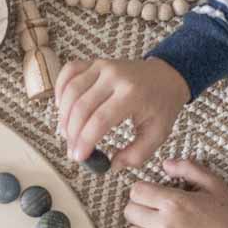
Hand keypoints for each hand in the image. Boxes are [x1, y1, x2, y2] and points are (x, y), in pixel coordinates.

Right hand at [54, 58, 188, 169]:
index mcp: (132, 94)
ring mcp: (102, 66)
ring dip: (64, 116)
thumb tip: (112, 165)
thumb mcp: (157, 134)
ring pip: (71, 91)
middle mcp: (115, 76)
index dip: (84, 141)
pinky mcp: (94, 62)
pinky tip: (63, 108)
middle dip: (72, 134)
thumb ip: (136, 154)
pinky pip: (69, 72)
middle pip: (81, 107)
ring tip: (68, 134)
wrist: (166, 75)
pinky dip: (60, 90)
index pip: (99, 120)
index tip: (79, 158)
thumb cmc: (161, 105)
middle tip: (72, 151)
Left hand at [123, 160, 227, 227]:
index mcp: (174, 202)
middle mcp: (164, 224)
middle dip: (140, 208)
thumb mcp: (215, 186)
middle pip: (129, 211)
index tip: (152, 195)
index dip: (142, 191)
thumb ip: (189, 169)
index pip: (136, 191)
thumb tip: (166, 164)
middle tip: (154, 212)